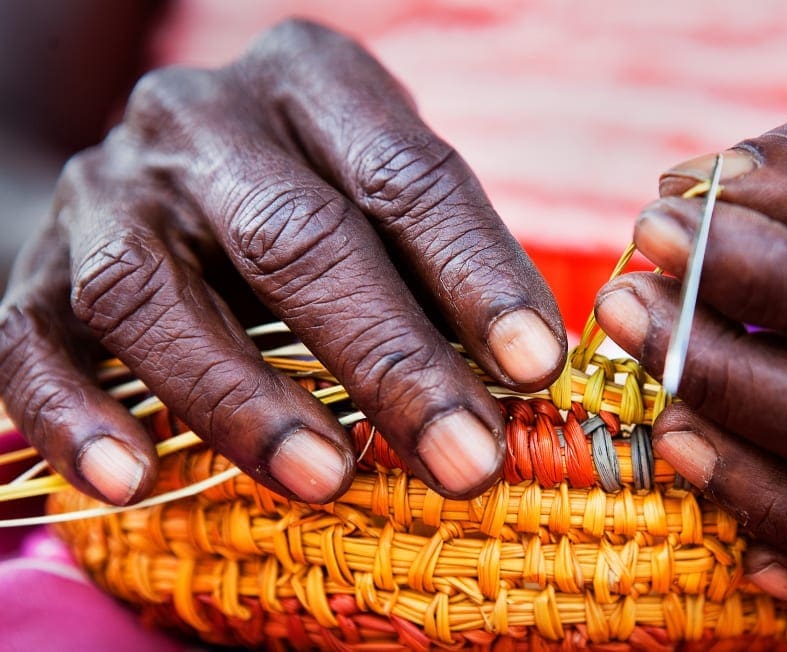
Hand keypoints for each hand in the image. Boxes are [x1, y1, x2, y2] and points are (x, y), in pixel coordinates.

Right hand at [0, 20, 565, 505]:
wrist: (156, 181)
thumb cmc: (306, 198)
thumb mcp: (377, 197)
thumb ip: (434, 267)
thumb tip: (517, 379)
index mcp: (309, 82)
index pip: (406, 176)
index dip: (476, 274)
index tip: (533, 369)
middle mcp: (198, 121)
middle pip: (293, 237)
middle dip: (389, 360)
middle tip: (464, 457)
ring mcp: (105, 193)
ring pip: (154, 295)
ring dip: (244, 400)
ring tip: (328, 479)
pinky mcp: (31, 271)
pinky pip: (31, 346)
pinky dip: (76, 417)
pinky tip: (133, 480)